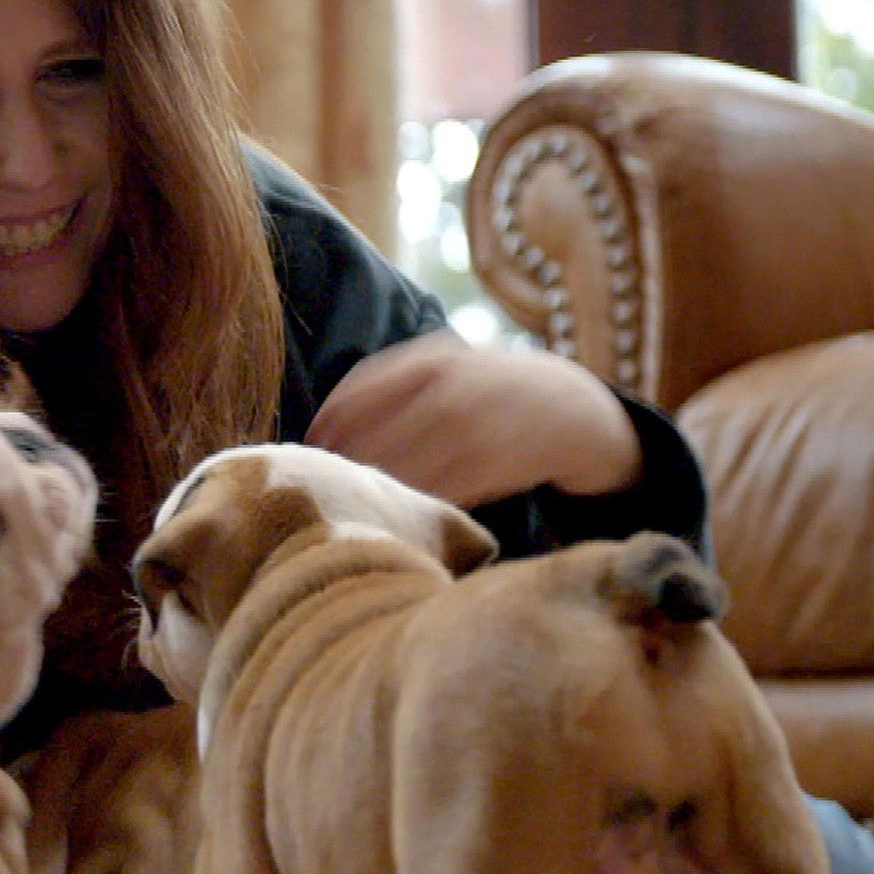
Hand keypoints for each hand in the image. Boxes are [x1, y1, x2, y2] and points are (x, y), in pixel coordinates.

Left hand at [306, 333, 639, 507]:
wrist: (567, 407)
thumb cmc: (486, 388)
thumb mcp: (443, 363)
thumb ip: (389, 382)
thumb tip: (321, 428)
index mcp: (427, 361)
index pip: (353, 397)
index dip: (323, 431)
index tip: (306, 454)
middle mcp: (445, 390)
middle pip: (369, 439)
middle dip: (341, 468)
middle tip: (324, 488)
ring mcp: (469, 428)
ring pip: (398, 471)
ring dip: (371, 492)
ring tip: (355, 506)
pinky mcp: (490, 465)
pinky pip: (434, 492)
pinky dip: (411, 505)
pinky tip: (399, 513)